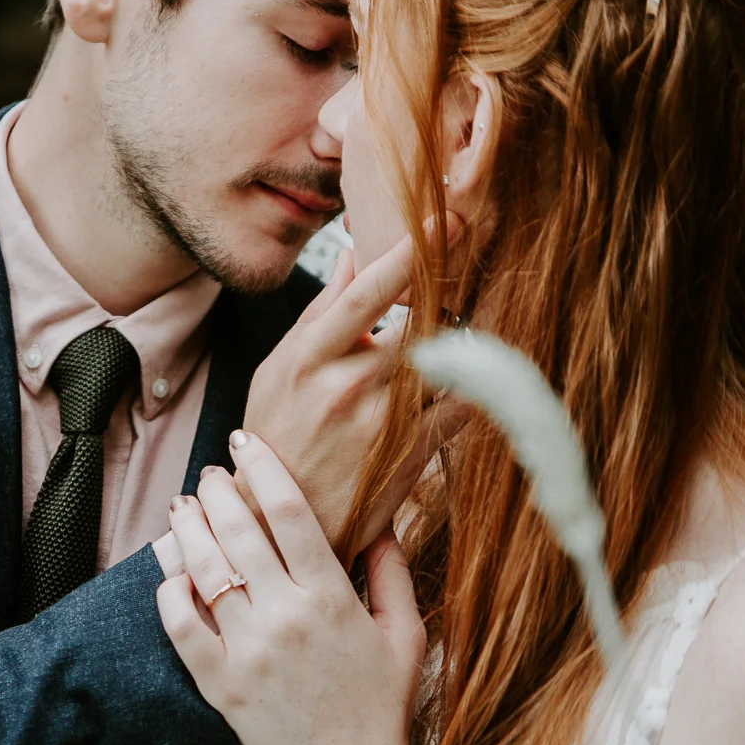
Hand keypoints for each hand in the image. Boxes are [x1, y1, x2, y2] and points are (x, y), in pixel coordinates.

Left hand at [156, 435, 437, 744]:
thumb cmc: (383, 714)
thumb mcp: (406, 639)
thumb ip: (393, 575)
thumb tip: (383, 522)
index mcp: (333, 599)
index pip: (290, 512)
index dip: (263, 467)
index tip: (247, 442)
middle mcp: (286, 618)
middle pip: (237, 531)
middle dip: (216, 491)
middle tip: (209, 475)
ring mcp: (248, 652)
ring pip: (202, 570)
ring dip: (186, 529)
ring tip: (181, 508)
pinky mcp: (219, 685)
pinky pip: (180, 626)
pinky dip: (169, 592)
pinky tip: (170, 572)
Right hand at [240, 235, 462, 558]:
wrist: (279, 525)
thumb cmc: (276, 439)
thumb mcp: (279, 370)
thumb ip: (321, 312)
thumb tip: (355, 254)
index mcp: (308, 358)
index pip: (365, 293)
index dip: (409, 253)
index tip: (446, 220)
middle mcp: (346, 386)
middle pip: (420, 324)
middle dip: (448, 302)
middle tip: (465, 287)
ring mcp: (381, 424)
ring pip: (446, 364)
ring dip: (462, 347)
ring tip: (461, 342)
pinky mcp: (411, 456)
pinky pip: (461, 409)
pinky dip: (469, 391)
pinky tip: (461, 387)